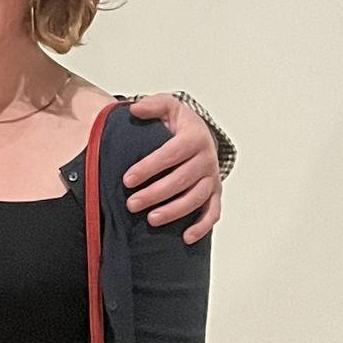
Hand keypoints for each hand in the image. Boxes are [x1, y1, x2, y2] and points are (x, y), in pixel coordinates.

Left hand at [122, 94, 220, 242]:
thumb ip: (152, 105)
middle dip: (156, 193)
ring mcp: (212, 178)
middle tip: (131, 204)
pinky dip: (202, 226)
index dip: (149, 167)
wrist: (200, 134)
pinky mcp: (214, 192)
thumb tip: (135, 109)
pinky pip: (213, 212)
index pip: (171, 154)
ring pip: (196, 198)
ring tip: (151, 220)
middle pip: (182, 180)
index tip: (127, 179)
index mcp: (194, 138)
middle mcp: (207, 159)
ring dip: (175, 211)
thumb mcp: (167, 107)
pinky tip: (185, 237)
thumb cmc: (178, 124)